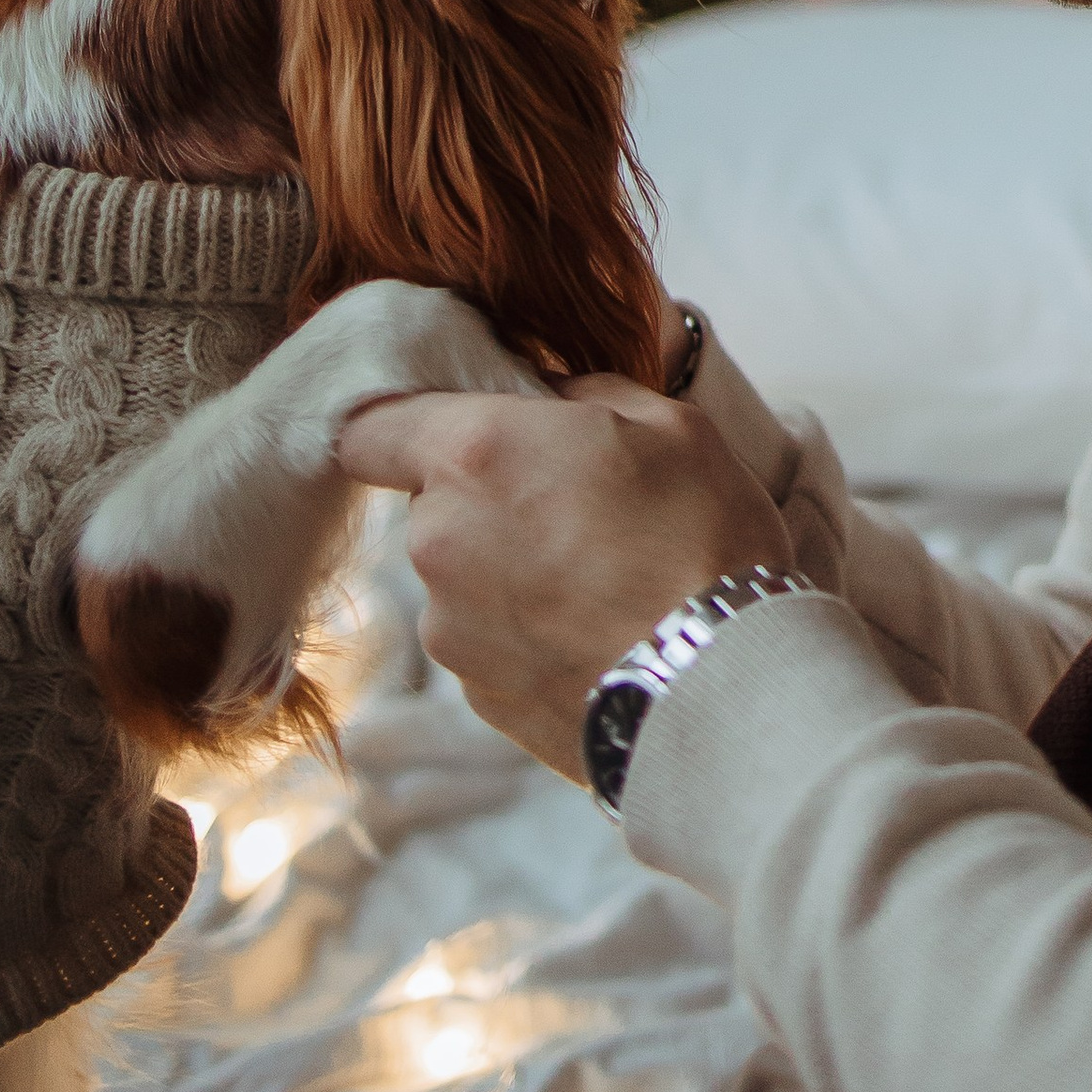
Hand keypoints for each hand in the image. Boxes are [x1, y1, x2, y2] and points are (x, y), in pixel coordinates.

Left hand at [336, 377, 793, 778]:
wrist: (721, 687)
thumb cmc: (702, 541)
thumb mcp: (670, 425)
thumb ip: (588, 395)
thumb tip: (553, 400)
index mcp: (475, 454)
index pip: (370, 429)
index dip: (406, 426)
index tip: (456, 429)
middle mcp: (438, 540)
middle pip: (432, 504)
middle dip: (490, 499)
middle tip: (578, 505)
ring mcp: (450, 629)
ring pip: (461, 576)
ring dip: (509, 570)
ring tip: (602, 583)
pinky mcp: (478, 696)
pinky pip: (488, 641)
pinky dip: (530, 634)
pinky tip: (599, 635)